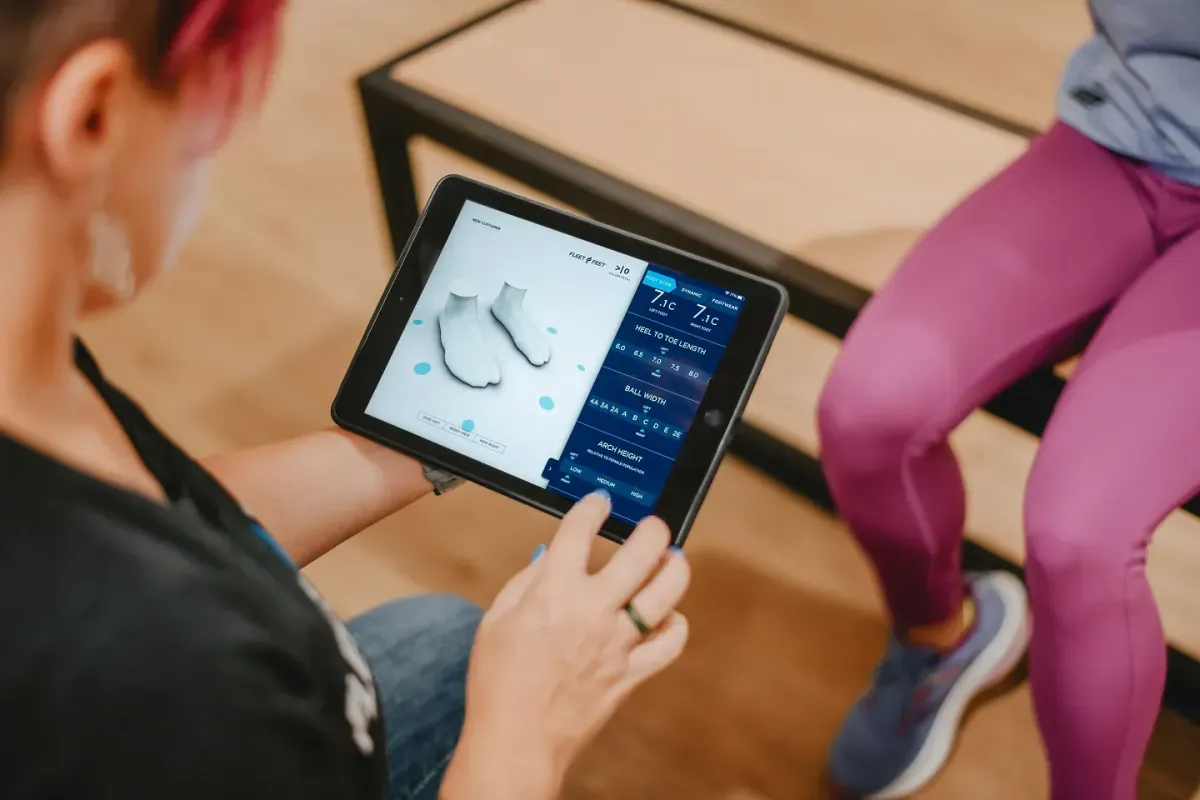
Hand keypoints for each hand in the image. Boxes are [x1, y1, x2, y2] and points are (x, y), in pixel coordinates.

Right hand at [442, 491, 690, 798]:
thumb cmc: (497, 682)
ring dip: (674, 569)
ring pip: (667, 594)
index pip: (580, 531)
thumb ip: (526, 582)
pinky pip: (671, 644)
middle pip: (642, 552)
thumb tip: (549, 557)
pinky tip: (667, 616)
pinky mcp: (632, 674)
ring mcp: (618, 643)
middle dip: (653, 529)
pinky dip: (675, 626)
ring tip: (671, 560)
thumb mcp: (496, 620)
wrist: (514, 740)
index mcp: (554, 592)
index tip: (599, 502)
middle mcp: (592, 611)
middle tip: (652, 525)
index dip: (592, 507)